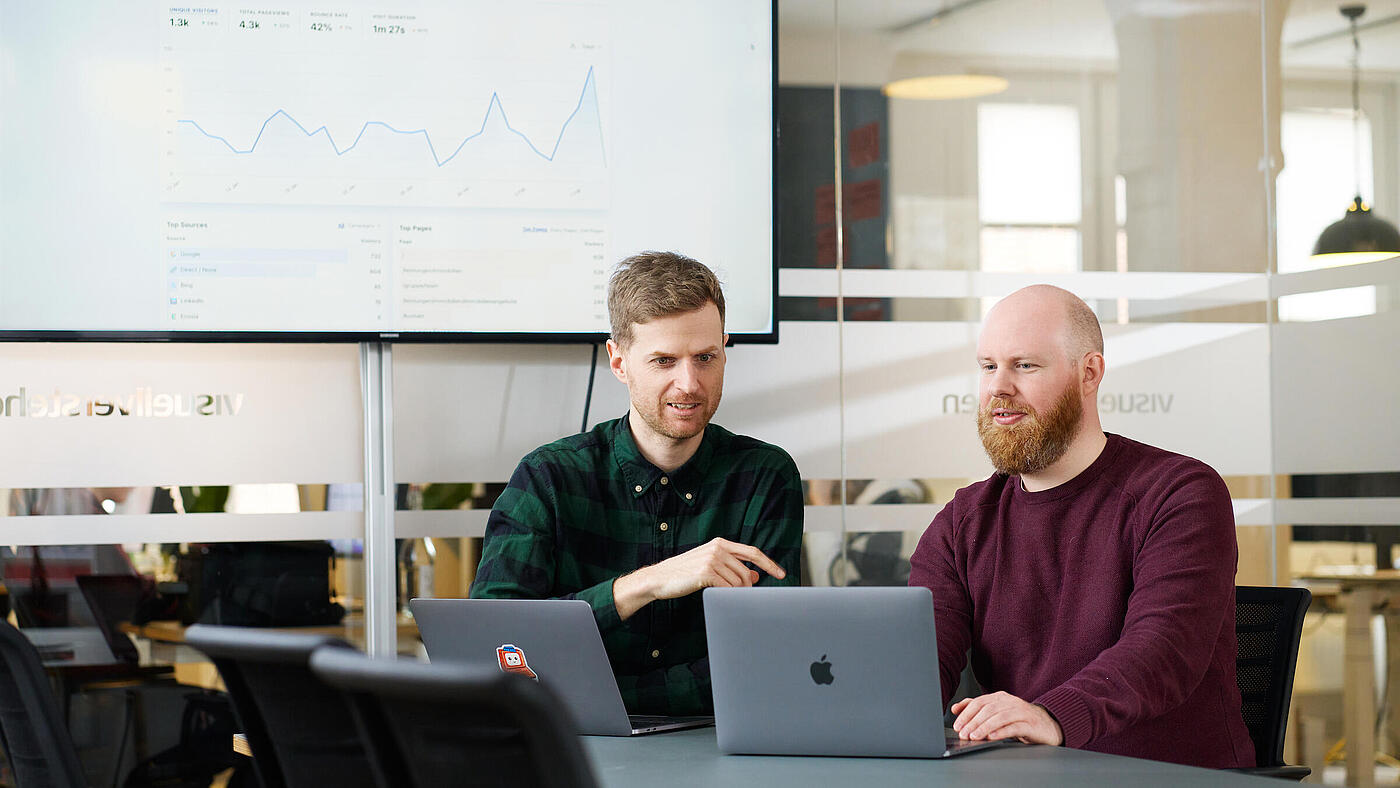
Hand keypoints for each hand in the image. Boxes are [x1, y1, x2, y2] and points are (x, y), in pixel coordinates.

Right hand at [612, 537, 785, 619]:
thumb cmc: (685, 573)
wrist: (660, 578)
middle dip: (748, 587)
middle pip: (746, 571)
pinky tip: (720, 596)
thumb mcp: (710, 566)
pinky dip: (728, 595)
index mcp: (720, 543)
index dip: (769, 564)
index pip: (752, 552)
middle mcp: (718, 548)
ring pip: (738, 582)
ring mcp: (712, 559)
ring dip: (736, 593)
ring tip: (724, 595)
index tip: (781, 574)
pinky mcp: (706, 572)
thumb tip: (755, 576)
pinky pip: (728, 588)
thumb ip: (732, 567)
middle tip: (742, 596)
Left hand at [950, 691, 1062, 745]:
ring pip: (1000, 717)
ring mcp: (1021, 712)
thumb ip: (977, 709)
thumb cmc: (1020, 720)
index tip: (957, 725)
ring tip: (974, 737)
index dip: (966, 713)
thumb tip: (955, 709)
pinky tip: (992, 737)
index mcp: (1000, 697)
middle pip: (988, 709)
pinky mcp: (1031, 724)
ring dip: (984, 727)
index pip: (979, 702)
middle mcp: (1010, 702)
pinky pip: (1014, 727)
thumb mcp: (997, 712)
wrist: (1049, 726)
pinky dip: (1002, 732)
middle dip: (973, 722)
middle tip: (963, 734)